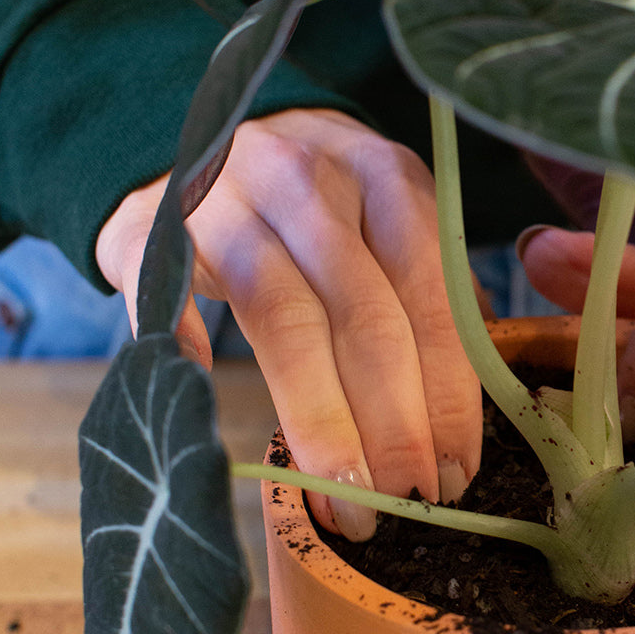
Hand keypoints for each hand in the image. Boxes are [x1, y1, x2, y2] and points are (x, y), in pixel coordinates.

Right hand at [96, 108, 482, 537]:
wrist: (195, 131)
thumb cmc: (311, 202)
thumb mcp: (384, 213)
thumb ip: (430, 286)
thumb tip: (483, 387)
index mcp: (387, 179)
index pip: (432, 299)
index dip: (448, 396)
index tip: (457, 473)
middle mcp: (311, 181)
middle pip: (365, 317)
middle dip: (395, 425)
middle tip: (408, 502)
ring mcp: (227, 200)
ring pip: (285, 321)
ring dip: (321, 423)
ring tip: (346, 499)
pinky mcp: (150, 225)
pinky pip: (171, 298)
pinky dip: (194, 356)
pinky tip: (219, 427)